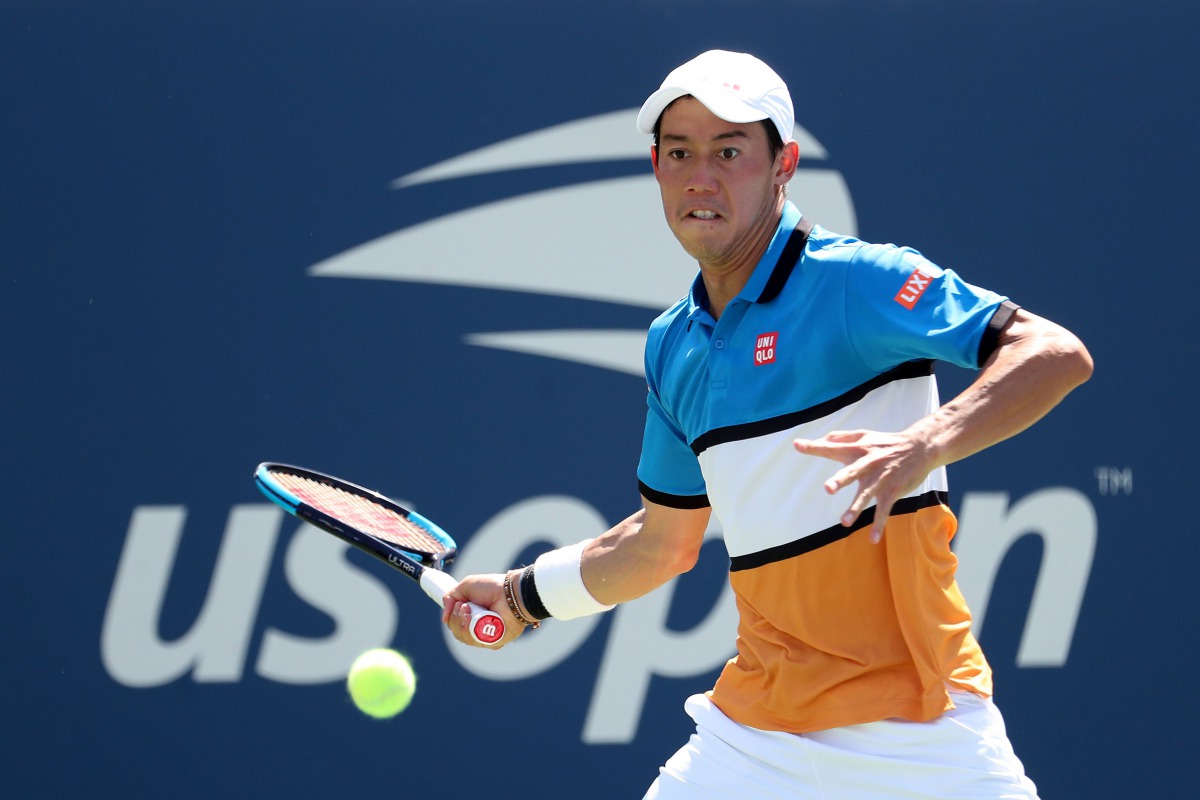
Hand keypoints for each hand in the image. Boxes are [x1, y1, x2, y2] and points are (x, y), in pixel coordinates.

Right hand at [440, 572, 527, 647]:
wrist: (510, 592)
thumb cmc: (491, 587)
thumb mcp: (465, 586)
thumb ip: (450, 597)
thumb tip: (444, 619)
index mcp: (472, 615)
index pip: (454, 624)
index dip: (452, 616)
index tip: (458, 604)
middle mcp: (478, 626)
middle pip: (457, 632)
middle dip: (456, 618)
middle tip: (465, 606)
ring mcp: (485, 635)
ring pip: (463, 638)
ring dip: (461, 623)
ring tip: (468, 609)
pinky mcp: (493, 642)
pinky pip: (475, 642)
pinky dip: (469, 631)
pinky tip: (473, 619)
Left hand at [793, 429, 933, 542]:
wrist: (920, 447)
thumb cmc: (886, 442)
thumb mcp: (864, 435)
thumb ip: (841, 438)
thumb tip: (822, 439)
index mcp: (857, 449)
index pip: (832, 447)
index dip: (815, 446)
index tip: (798, 445)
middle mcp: (868, 463)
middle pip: (852, 472)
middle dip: (840, 480)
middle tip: (828, 488)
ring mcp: (880, 479)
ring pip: (867, 495)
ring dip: (856, 508)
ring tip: (845, 522)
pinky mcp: (892, 491)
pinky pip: (884, 510)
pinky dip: (879, 524)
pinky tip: (873, 539)